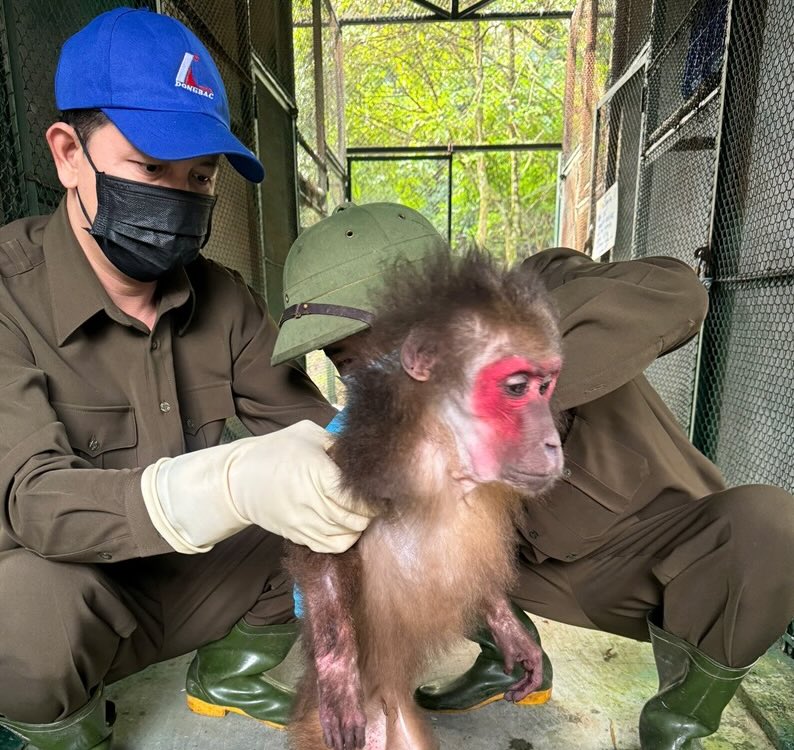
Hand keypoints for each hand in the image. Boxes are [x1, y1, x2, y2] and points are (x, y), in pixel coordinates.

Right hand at [141, 421, 373, 553]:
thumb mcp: (307, 434)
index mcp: (315, 471)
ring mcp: (302, 521)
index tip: (382, 493)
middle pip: (352, 519)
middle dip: (370, 514)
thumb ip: (336, 443)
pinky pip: (328, 547)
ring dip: (358, 528)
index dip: (372, 499)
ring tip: (362, 515)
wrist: (238, 480)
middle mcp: (309, 500)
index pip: (353, 496)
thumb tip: (363, 453)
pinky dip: (344, 541)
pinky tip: (346, 527)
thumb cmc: (275, 451)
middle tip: (376, 504)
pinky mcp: (296, 534)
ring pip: (344, 536)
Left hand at [485, 600, 543, 701]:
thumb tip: (508, 672)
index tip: (516, 697)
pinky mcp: (519, 650)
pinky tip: (508, 680)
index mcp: (535, 656)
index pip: (535, 680)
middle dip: (521, 689)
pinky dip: (515, 675)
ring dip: (518, 683)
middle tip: (509, 698)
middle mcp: (534, 655)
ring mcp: (527, 653)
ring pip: (526, 674)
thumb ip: (510, 665)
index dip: (526, 691)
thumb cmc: (505, 631)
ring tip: (508, 693)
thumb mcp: (507, 652)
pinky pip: (521, 667)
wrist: (499, 615)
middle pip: (531, 678)